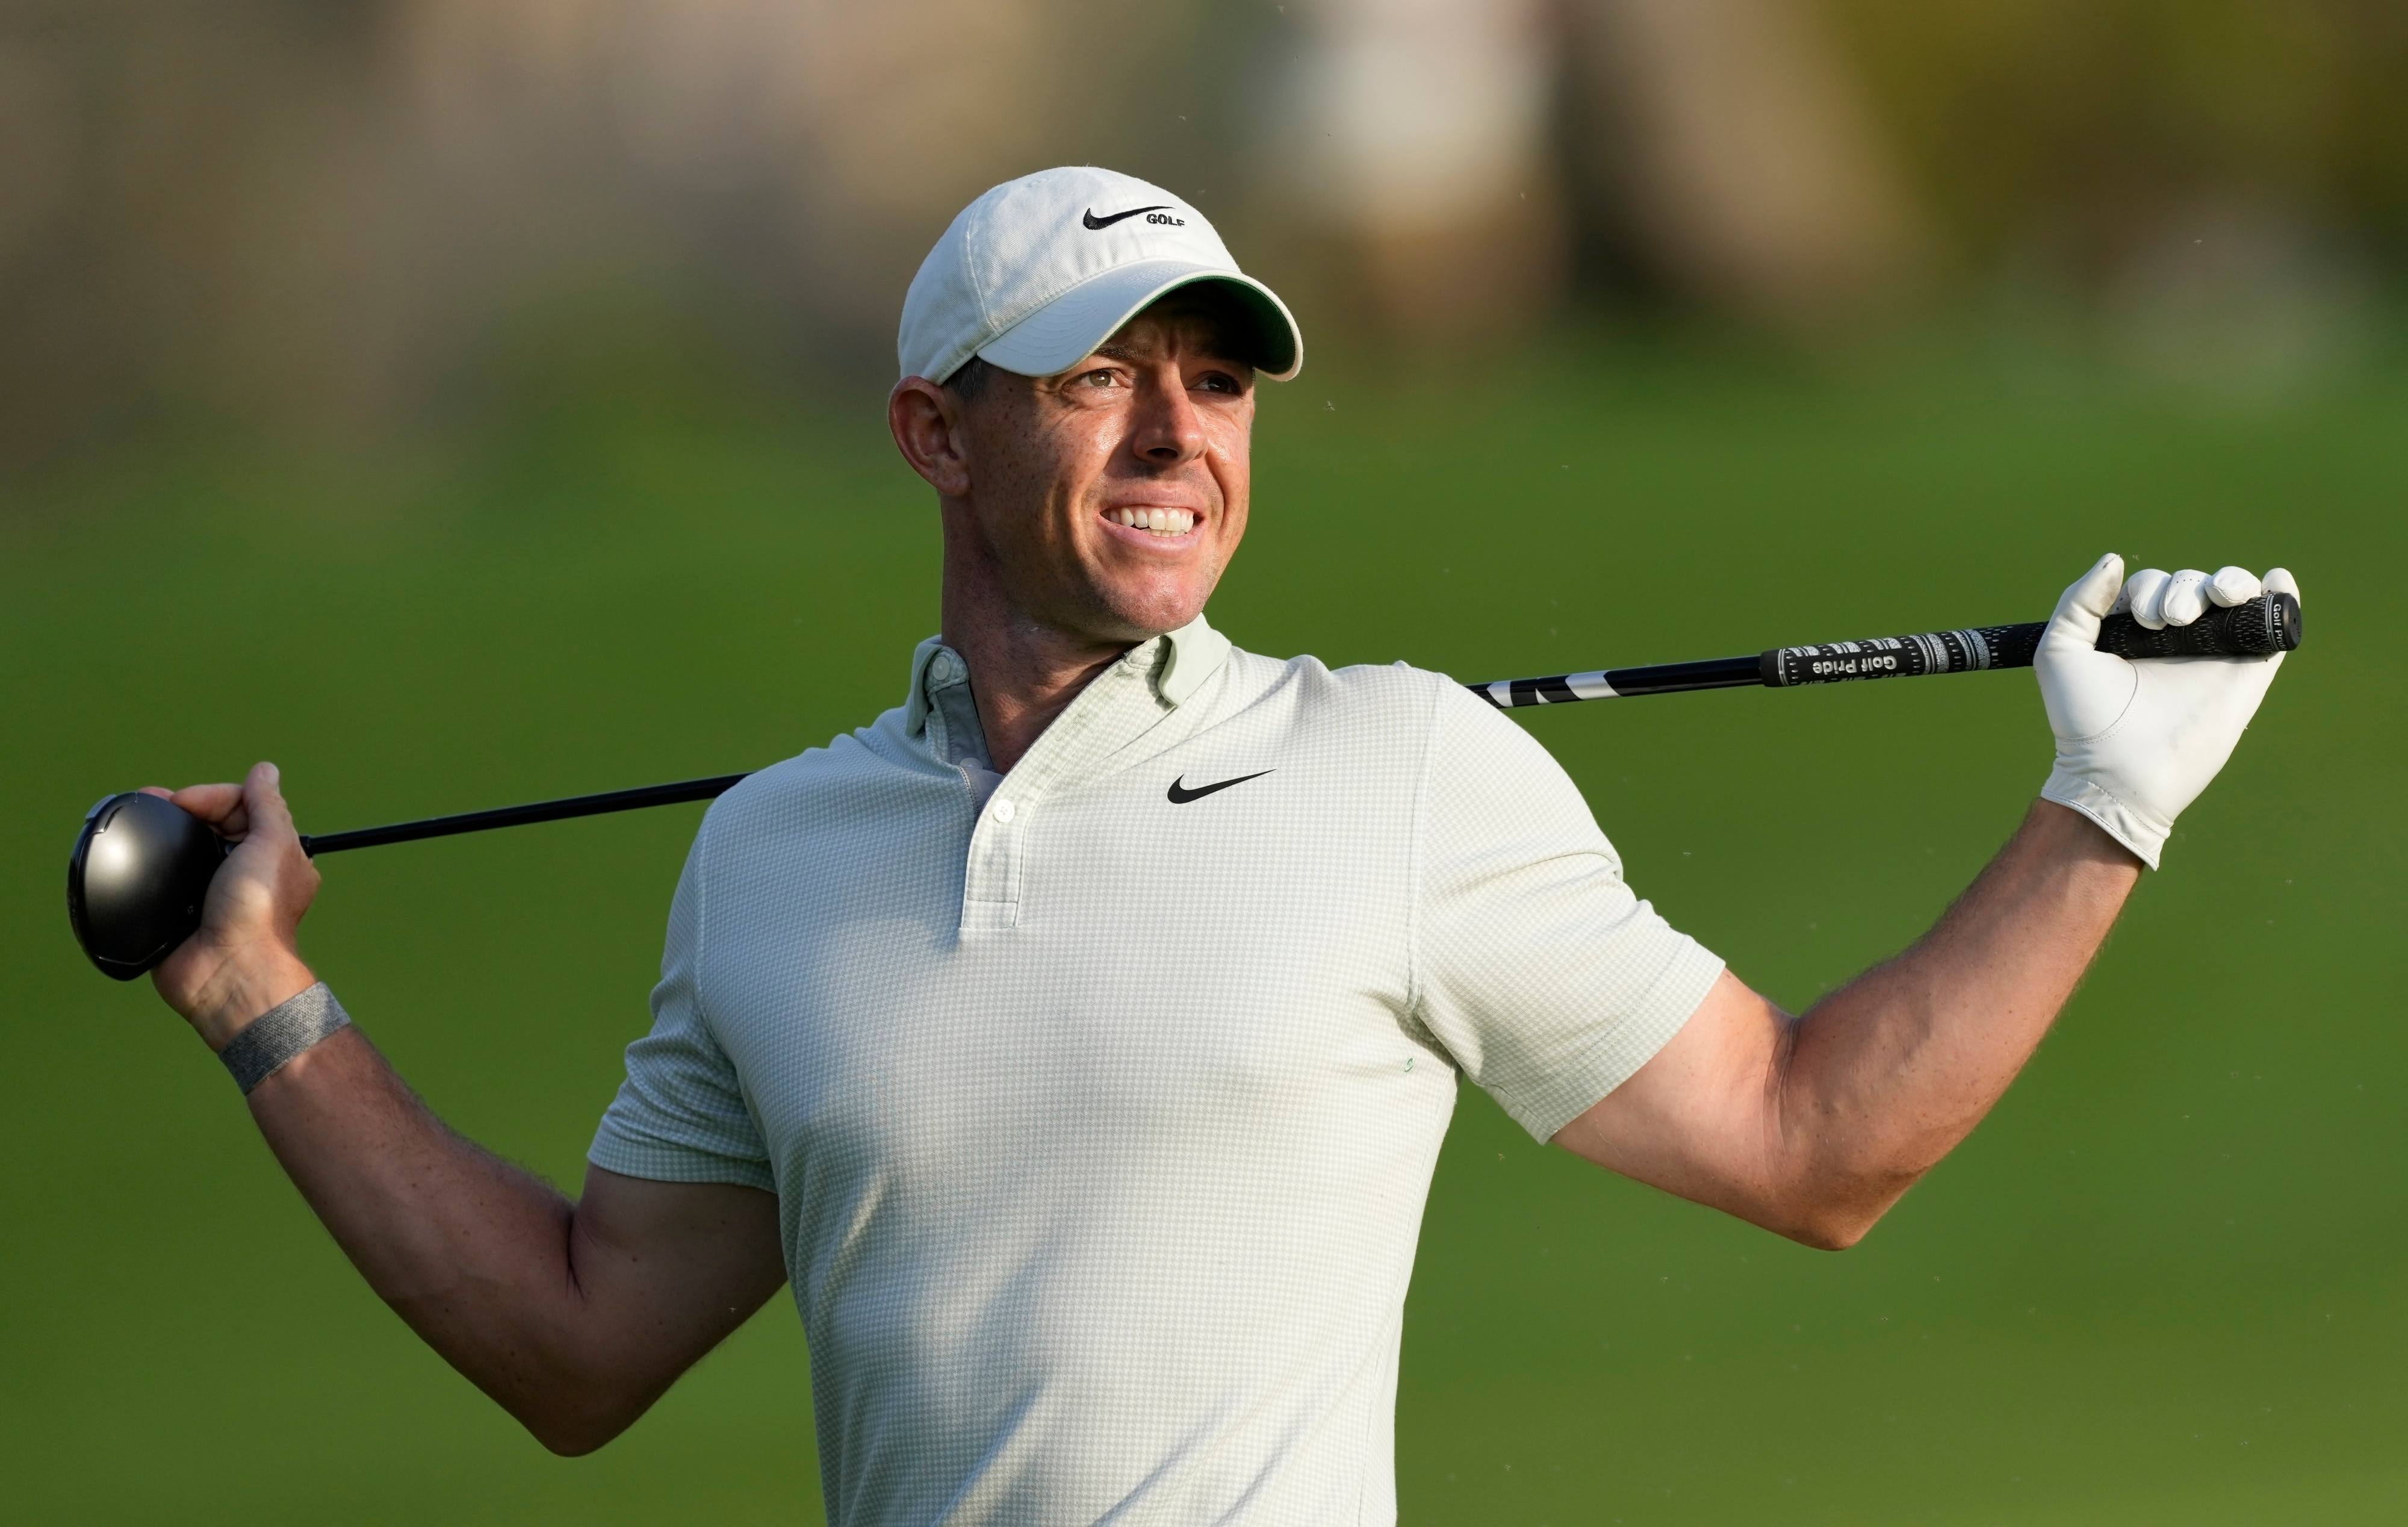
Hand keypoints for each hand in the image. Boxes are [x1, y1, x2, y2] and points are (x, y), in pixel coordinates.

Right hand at [148, 761, 321, 1049]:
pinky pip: (165, 879)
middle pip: (210, 825)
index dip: (211, 797)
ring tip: (141, 819)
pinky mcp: (182, 910)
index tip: (185, 802)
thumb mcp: (271, 846)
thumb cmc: (257, 913)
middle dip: (183, 811)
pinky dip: (153, 865)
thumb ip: (267, 807)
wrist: (225, 972)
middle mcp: (244, 871)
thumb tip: (265, 771)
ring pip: (186, 849)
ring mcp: (211, 891)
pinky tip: (141, 853)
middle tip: (154, 804)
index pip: (241, 806)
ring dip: (166, 834)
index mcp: (273, 854)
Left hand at [2036, 554, 2296, 867]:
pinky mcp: (2247, 672)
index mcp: (2133, 634)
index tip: (2142, 618)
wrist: (2120, 771)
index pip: (2151, 586)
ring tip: (2217, 597)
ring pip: (2232, 595)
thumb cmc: (2084, 718)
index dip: (2149, 589)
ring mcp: (2214, 654)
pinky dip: (2278, 594)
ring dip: (2229, 581)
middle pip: (2192, 585)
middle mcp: (2175, 640)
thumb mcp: (2061, 651)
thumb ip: (2080, 601)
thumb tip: (2114, 560)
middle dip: (2184, 589)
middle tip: (2171, 620)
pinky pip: (2270, 624)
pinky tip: (2275, 580)